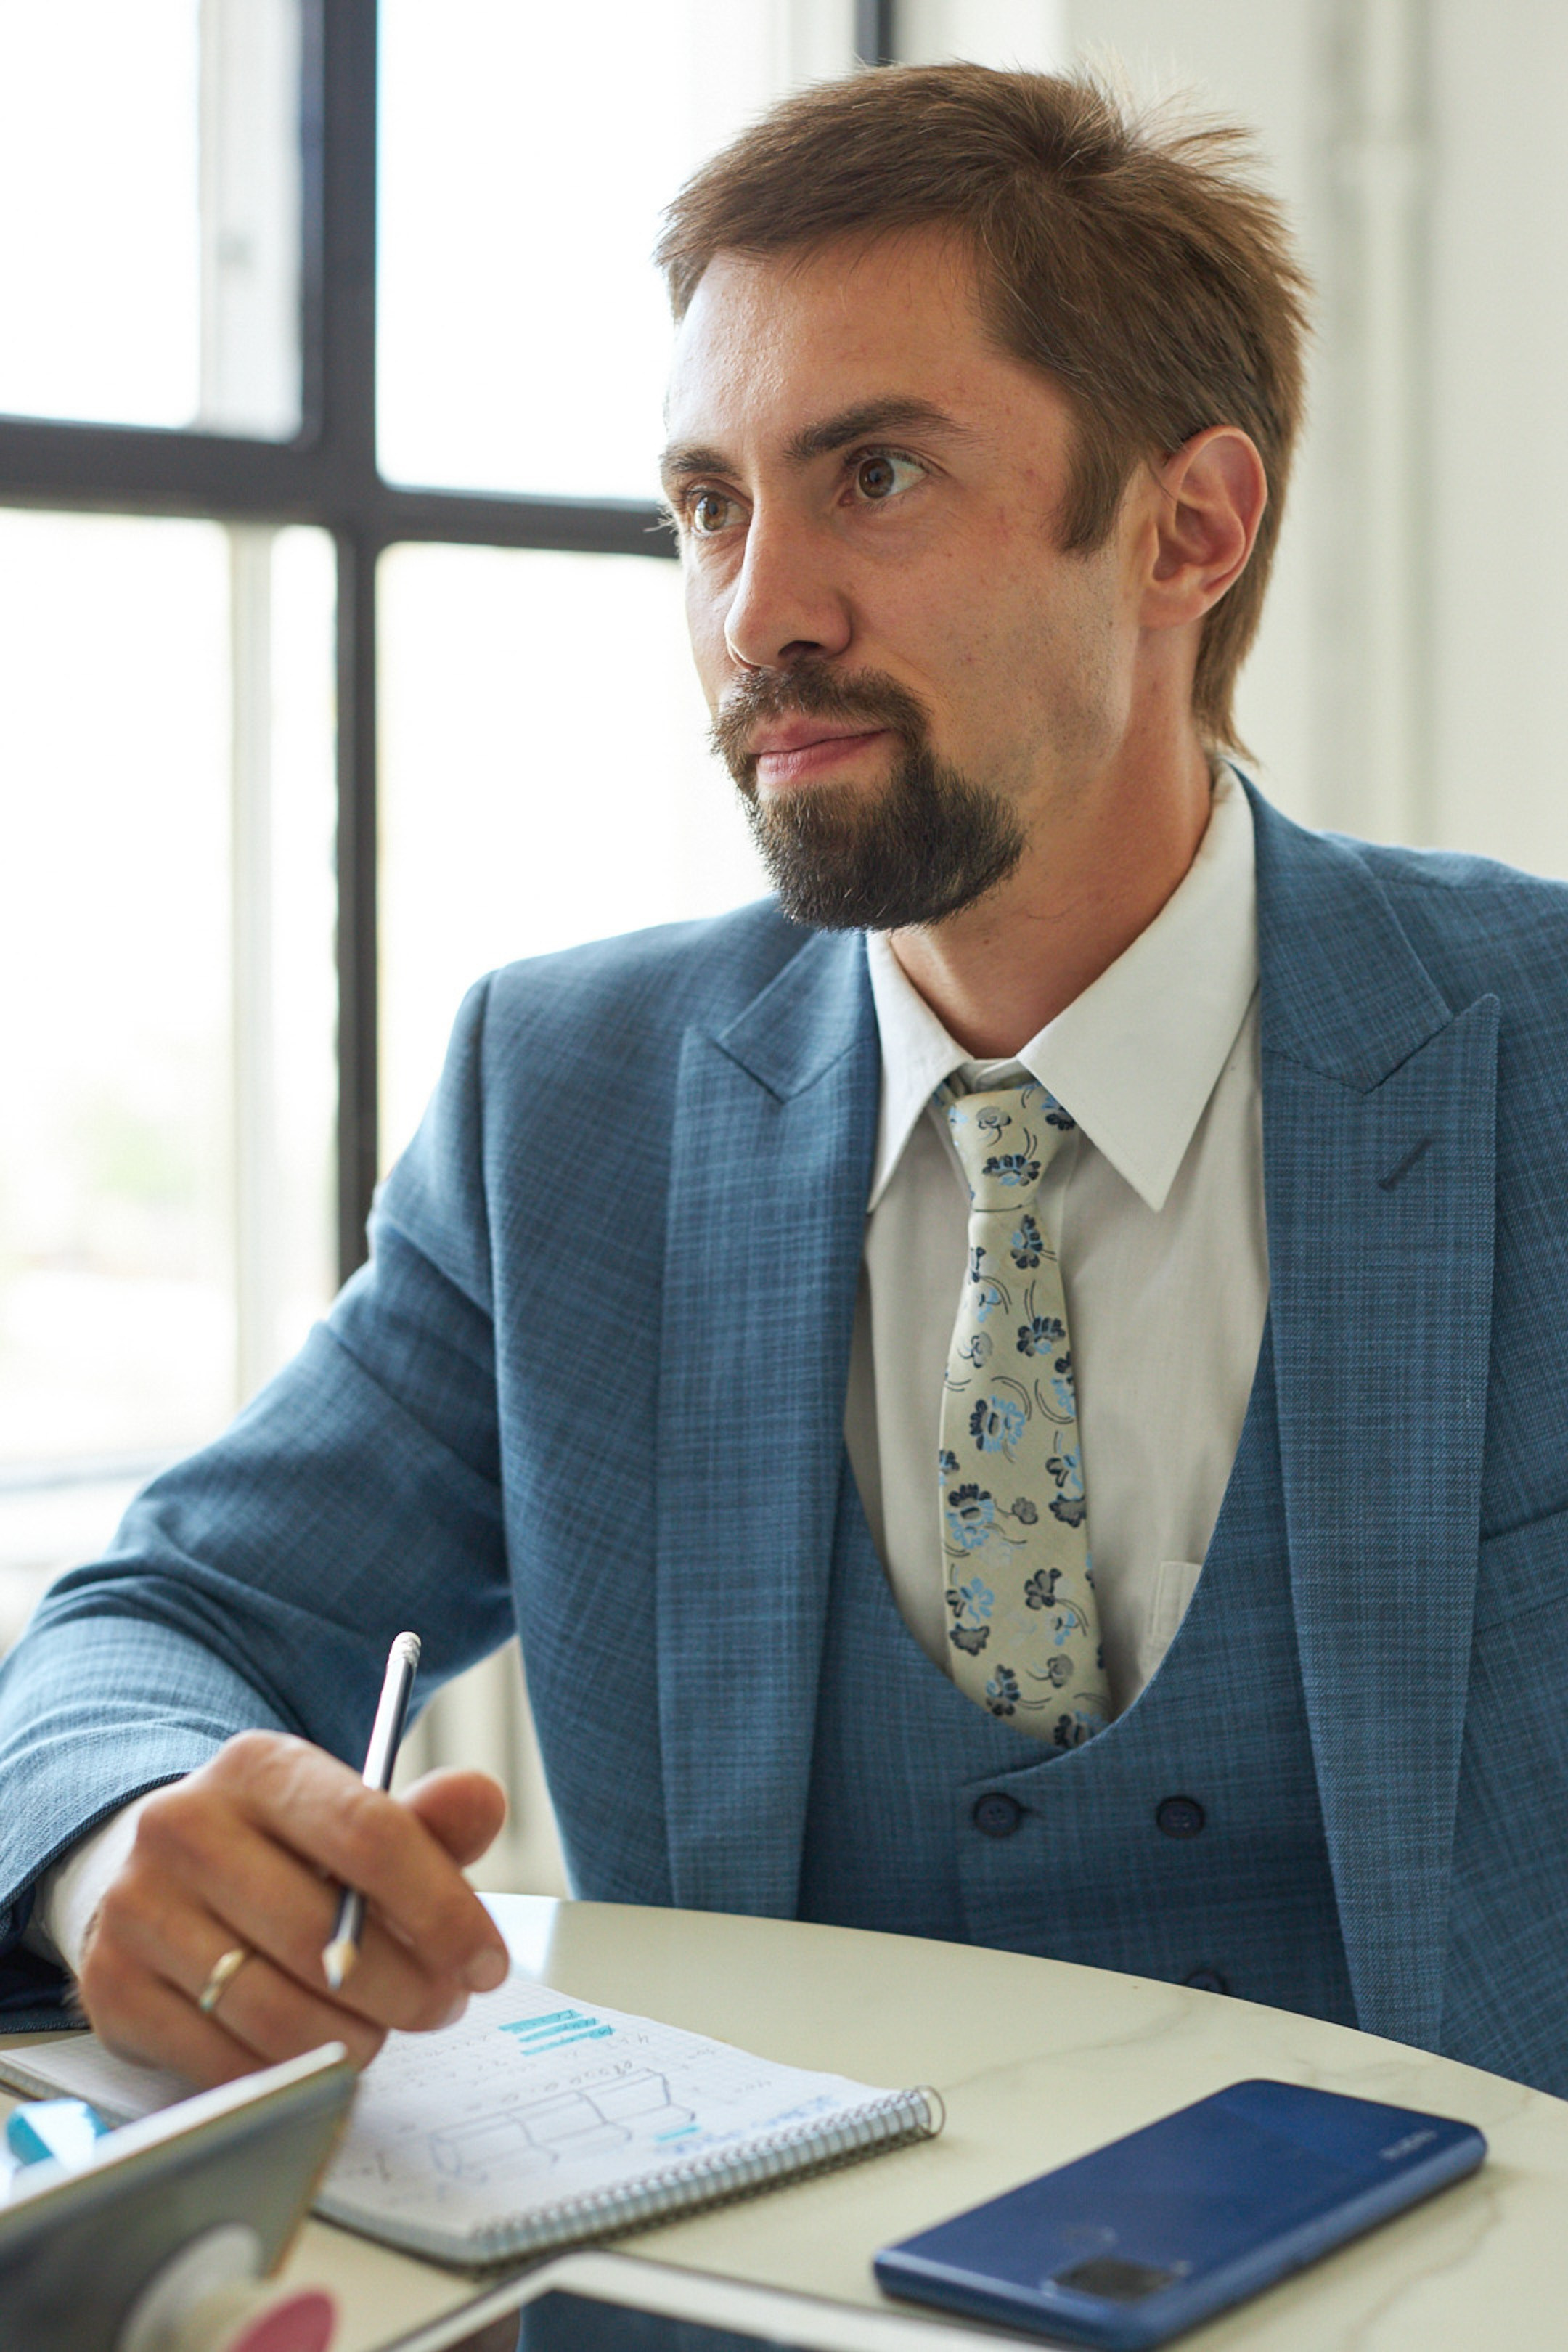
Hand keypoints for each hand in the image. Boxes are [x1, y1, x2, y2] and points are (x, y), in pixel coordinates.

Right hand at [76, 1732, 510, 2085]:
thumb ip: (426, 1820)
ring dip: (354, 2038)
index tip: (487, 1963)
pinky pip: (223, 2063)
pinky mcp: (111, 1988)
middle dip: (408, 1988)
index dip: (442, 1909)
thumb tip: (482, 1799)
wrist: (160, 1879)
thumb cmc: (284, 1854)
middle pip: (324, 1936)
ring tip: (381, 2028)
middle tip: (444, 2005)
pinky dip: (288, 2073)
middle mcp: (184, 1826)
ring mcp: (136, 1909)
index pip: (368, 1834)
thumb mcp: (354, 1819)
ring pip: (274, 2011)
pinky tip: (315, 2051)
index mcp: (258, 1768)